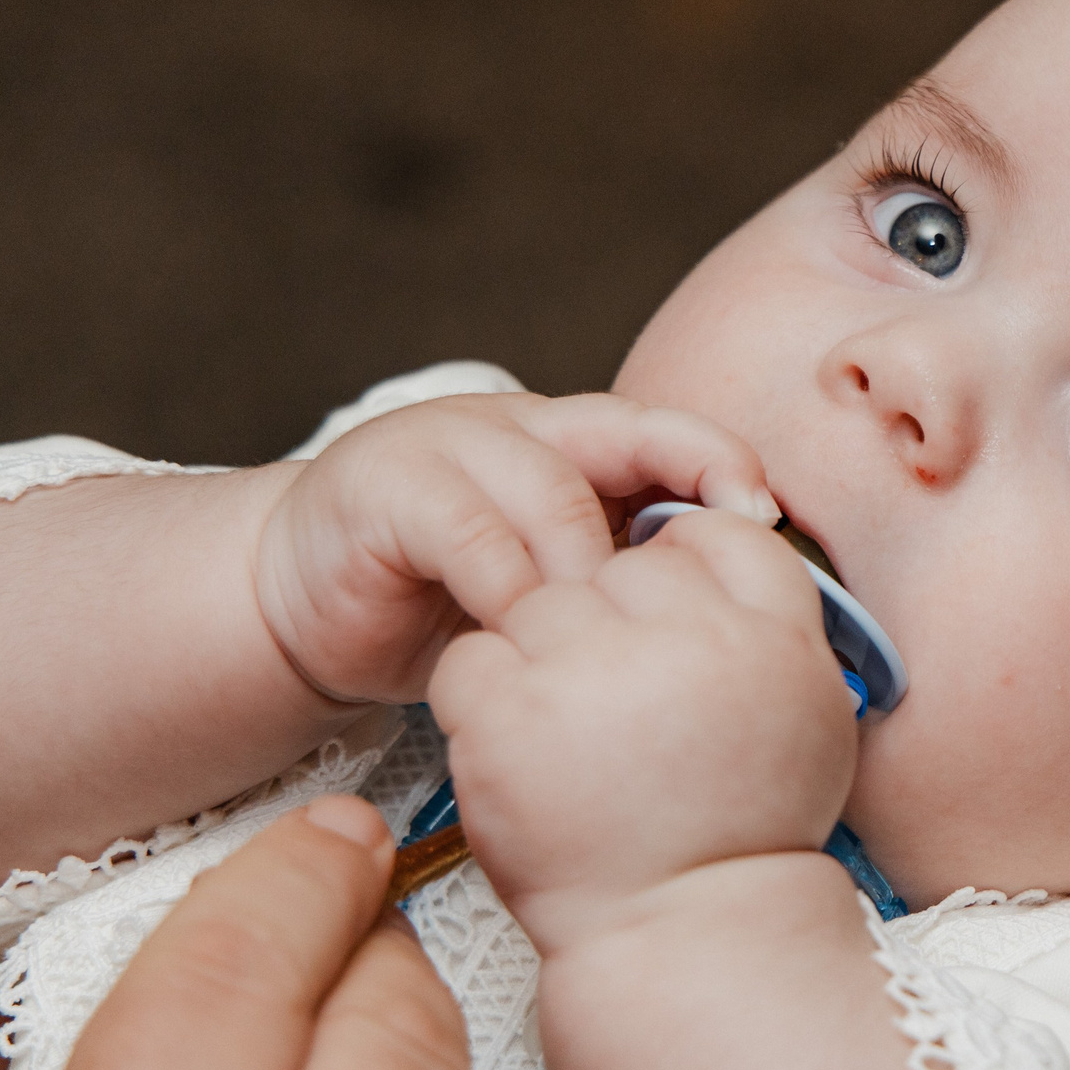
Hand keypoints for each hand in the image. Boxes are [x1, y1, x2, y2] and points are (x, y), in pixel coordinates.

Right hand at [257, 392, 778, 705]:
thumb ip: (619, 579)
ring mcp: (447, 446)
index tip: (767, 521)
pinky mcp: (387, 489)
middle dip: (671, 518)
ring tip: (607, 642)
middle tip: (693, 603)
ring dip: (585, 573)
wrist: (302, 607)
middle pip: (621, 443)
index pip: (667, 431)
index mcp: (572, 441)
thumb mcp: (548, 588)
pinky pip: (469, 533)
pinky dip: (506, 590)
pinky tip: (525, 641)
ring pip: (550, 492)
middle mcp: (517, 427)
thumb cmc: (444, 605)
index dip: (721, 463)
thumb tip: (741, 616)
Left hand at [428, 506, 858, 951]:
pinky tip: (519, 746)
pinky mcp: (511, 716)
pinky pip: (472, 657)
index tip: (667, 633)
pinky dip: (482, 697)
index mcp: (768, 633)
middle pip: (617, 566)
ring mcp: (592, 672)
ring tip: (567, 733)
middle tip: (615, 705)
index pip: (714, 534)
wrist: (680, 929)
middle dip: (606, 623)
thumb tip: (719, 532)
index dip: (681, 576)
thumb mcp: (809, 710)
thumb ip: (773, 618)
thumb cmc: (741, 828)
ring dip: (541, 656)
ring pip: (539, 601)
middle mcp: (686, 640)